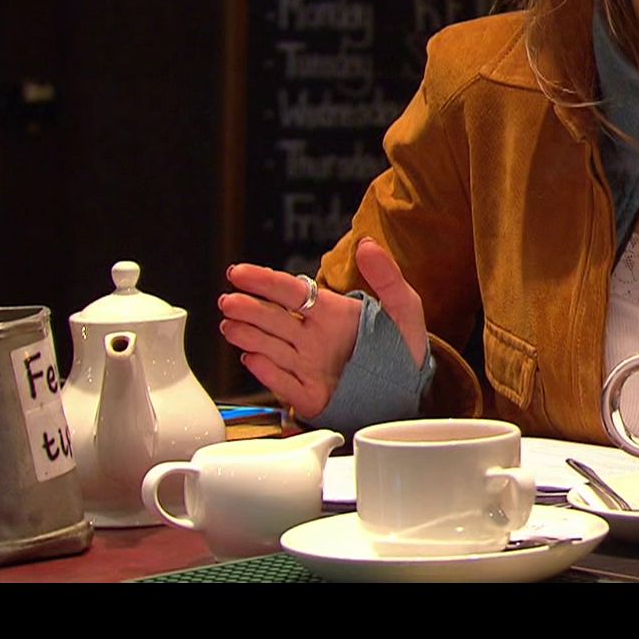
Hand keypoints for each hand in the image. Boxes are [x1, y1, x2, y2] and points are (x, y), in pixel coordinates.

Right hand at [220, 238, 427, 420]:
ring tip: (230, 326)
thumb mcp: (404, 306)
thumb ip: (386, 276)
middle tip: (229, 301)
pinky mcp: (309, 394)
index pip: (289, 291)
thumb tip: (367, 244)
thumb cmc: (403, 345)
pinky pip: (284, 383)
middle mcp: (312, 337)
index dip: (263, 280)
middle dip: (249, 309)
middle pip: (273, 319)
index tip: (239, 272)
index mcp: (330, 312)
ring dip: (249, 337)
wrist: (409, 389)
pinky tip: (251, 359)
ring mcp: (307, 365)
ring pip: (270, 348)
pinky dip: (268, 372)